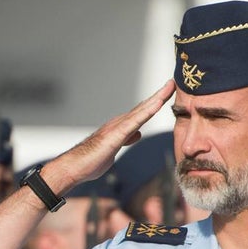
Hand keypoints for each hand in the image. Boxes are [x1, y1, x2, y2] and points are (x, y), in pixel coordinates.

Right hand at [47, 81, 174, 190]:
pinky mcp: (115, 135)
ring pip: (141, 110)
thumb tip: (138, 133)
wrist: (73, 167)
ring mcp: (117, 127)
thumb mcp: (114, 149)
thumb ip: (126, 139)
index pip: (142, 112)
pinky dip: (147, 111)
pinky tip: (158, 104)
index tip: (169, 91)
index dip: (156, 101)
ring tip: (170, 86)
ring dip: (156, 97)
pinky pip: (135, 121)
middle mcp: (119, 122)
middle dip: (160, 93)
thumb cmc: (90, 160)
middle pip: (144, 106)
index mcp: (121, 127)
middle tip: (174, 81)